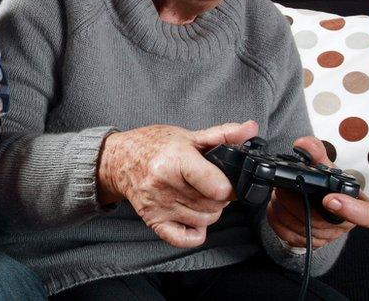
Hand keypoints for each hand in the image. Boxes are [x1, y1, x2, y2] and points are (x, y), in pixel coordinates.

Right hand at [98, 120, 258, 247]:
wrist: (118, 160)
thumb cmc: (151, 145)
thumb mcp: (187, 136)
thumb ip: (222, 135)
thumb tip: (250, 129)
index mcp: (175, 161)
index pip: (217, 187)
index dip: (230, 185)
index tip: (226, 179)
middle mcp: (165, 186)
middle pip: (214, 205)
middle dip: (220, 197)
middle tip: (212, 184)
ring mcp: (159, 206)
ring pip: (204, 220)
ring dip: (210, 211)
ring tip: (201, 196)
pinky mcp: (153, 221)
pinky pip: (184, 238)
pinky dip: (195, 232)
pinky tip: (192, 216)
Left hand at [267, 136, 368, 248]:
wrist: (315, 200)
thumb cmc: (325, 184)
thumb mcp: (324, 166)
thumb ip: (316, 152)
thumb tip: (303, 144)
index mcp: (358, 205)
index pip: (365, 215)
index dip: (350, 210)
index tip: (329, 199)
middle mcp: (344, 225)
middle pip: (320, 220)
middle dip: (296, 202)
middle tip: (283, 187)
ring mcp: (326, 237)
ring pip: (301, 228)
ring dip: (284, 209)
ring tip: (279, 194)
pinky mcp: (307, 243)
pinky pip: (289, 235)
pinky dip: (277, 220)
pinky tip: (275, 206)